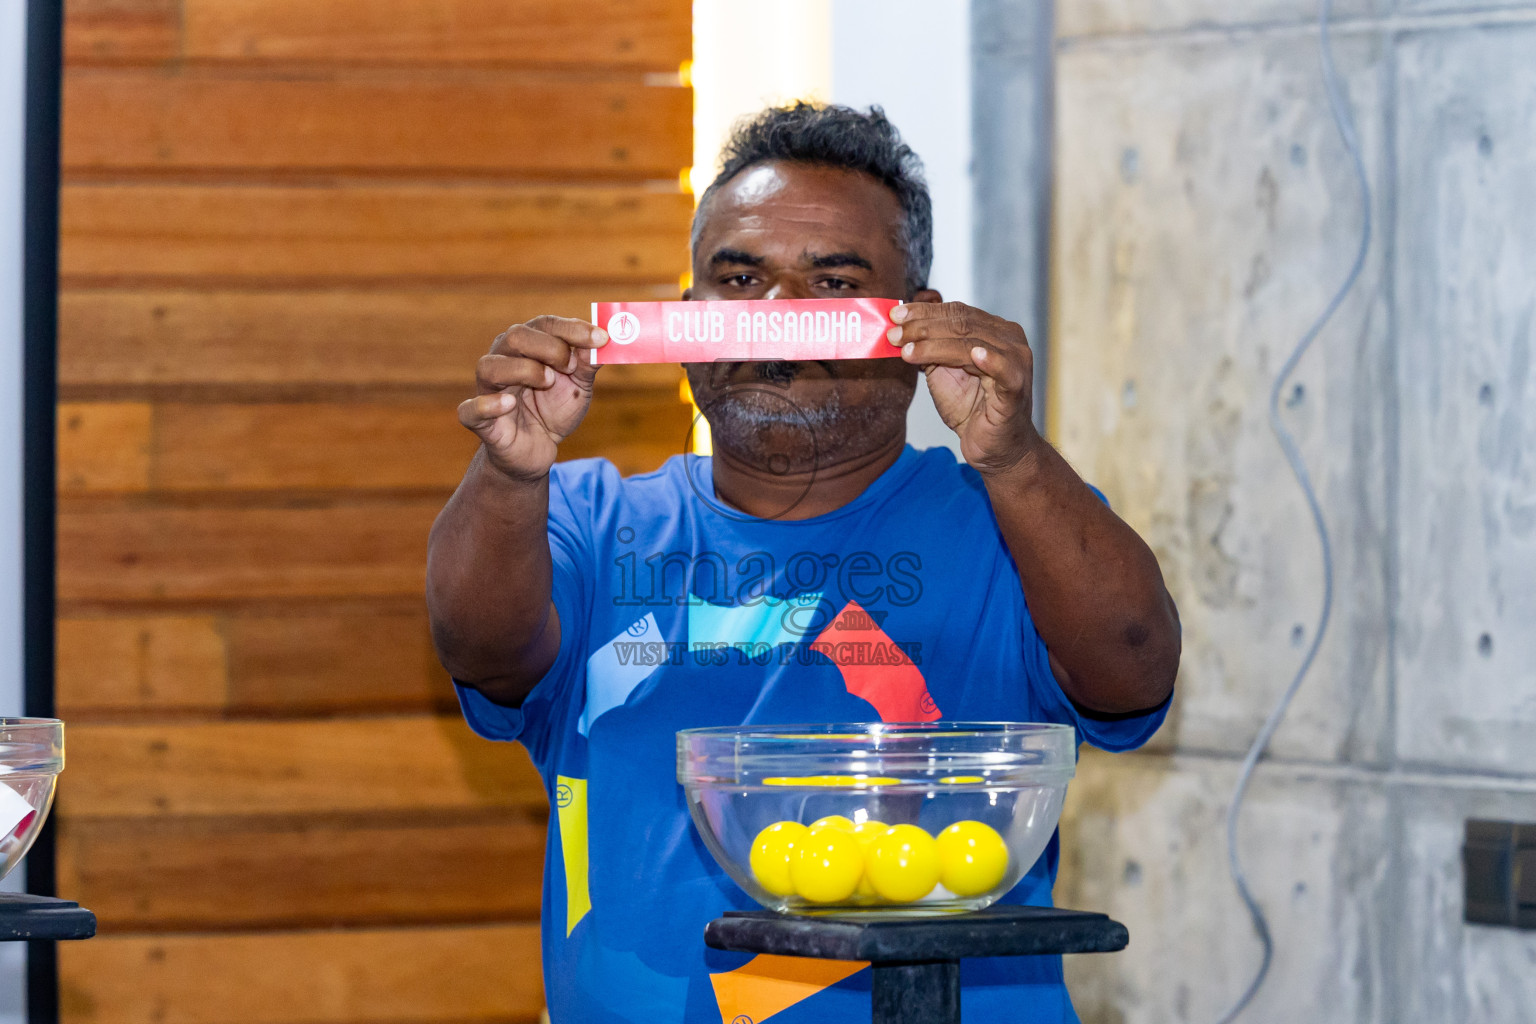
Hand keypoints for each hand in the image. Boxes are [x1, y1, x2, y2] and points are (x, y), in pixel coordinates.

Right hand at [457, 315, 606, 481]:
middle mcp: (503, 359)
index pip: (545, 324)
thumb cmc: (554, 409)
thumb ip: (588, 363)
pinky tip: (508, 404)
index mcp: (527, 346)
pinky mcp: (480, 421)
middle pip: (516, 336)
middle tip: (570, 368)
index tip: (601, 339)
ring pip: (490, 367)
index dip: (573, 329)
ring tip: (547, 383)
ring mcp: (489, 390)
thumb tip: (604, 341)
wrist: (538, 450)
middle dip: (550, 348)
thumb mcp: (579, 386)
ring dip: (524, 370)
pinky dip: (487, 405)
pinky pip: (470, 410)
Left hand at [887, 301, 1043, 474]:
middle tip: (894, 334)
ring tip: (908, 350)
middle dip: (923, 328)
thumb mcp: (942, 372)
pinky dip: (991, 361)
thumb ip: (928, 349)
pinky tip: (974, 356)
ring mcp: (1016, 361)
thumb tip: (899, 328)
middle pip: (962, 324)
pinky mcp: (1017, 387)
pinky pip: (1004, 370)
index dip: (924, 312)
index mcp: (993, 330)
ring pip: (971, 344)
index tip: (895, 315)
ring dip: (935, 345)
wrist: (993, 448)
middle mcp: (1009, 339)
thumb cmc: (972, 409)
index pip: (956, 312)